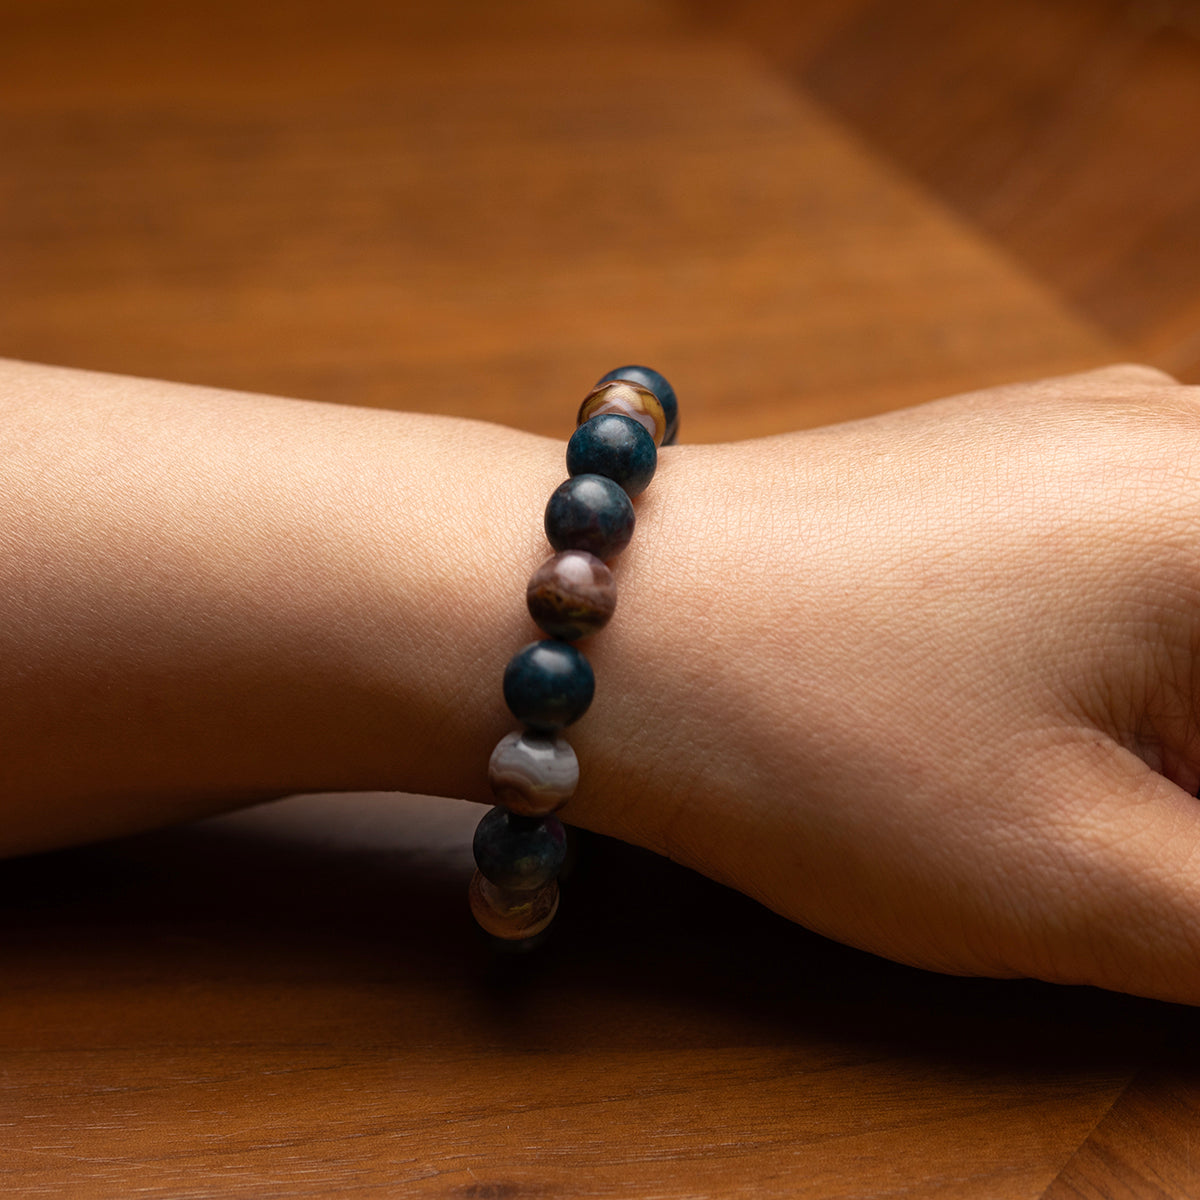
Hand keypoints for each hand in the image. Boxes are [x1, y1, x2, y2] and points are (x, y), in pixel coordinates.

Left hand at [574, 365, 1199, 1003]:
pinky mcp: (996, 457)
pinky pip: (1141, 555)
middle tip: (1143, 847)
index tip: (1166, 857)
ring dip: (1183, 720)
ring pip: (1196, 591)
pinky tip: (1064, 727)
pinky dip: (1148, 662)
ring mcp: (1077, 430)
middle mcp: (1171, 430)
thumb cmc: (813, 737)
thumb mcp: (1079, 877)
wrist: (597, 624)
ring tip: (1107, 802)